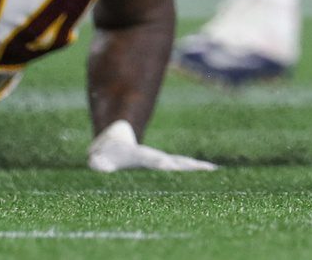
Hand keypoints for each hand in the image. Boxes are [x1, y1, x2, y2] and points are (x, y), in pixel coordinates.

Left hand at [87, 121, 217, 172]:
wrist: (116, 140)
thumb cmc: (105, 154)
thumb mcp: (97, 157)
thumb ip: (97, 161)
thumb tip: (97, 165)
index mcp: (140, 156)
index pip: (153, 160)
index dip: (161, 163)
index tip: (170, 165)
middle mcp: (154, 157)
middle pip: (175, 161)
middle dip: (189, 166)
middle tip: (206, 169)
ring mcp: (161, 160)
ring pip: (182, 164)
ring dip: (196, 168)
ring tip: (214, 170)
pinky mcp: (164, 164)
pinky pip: (182, 167)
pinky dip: (196, 170)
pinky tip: (211, 172)